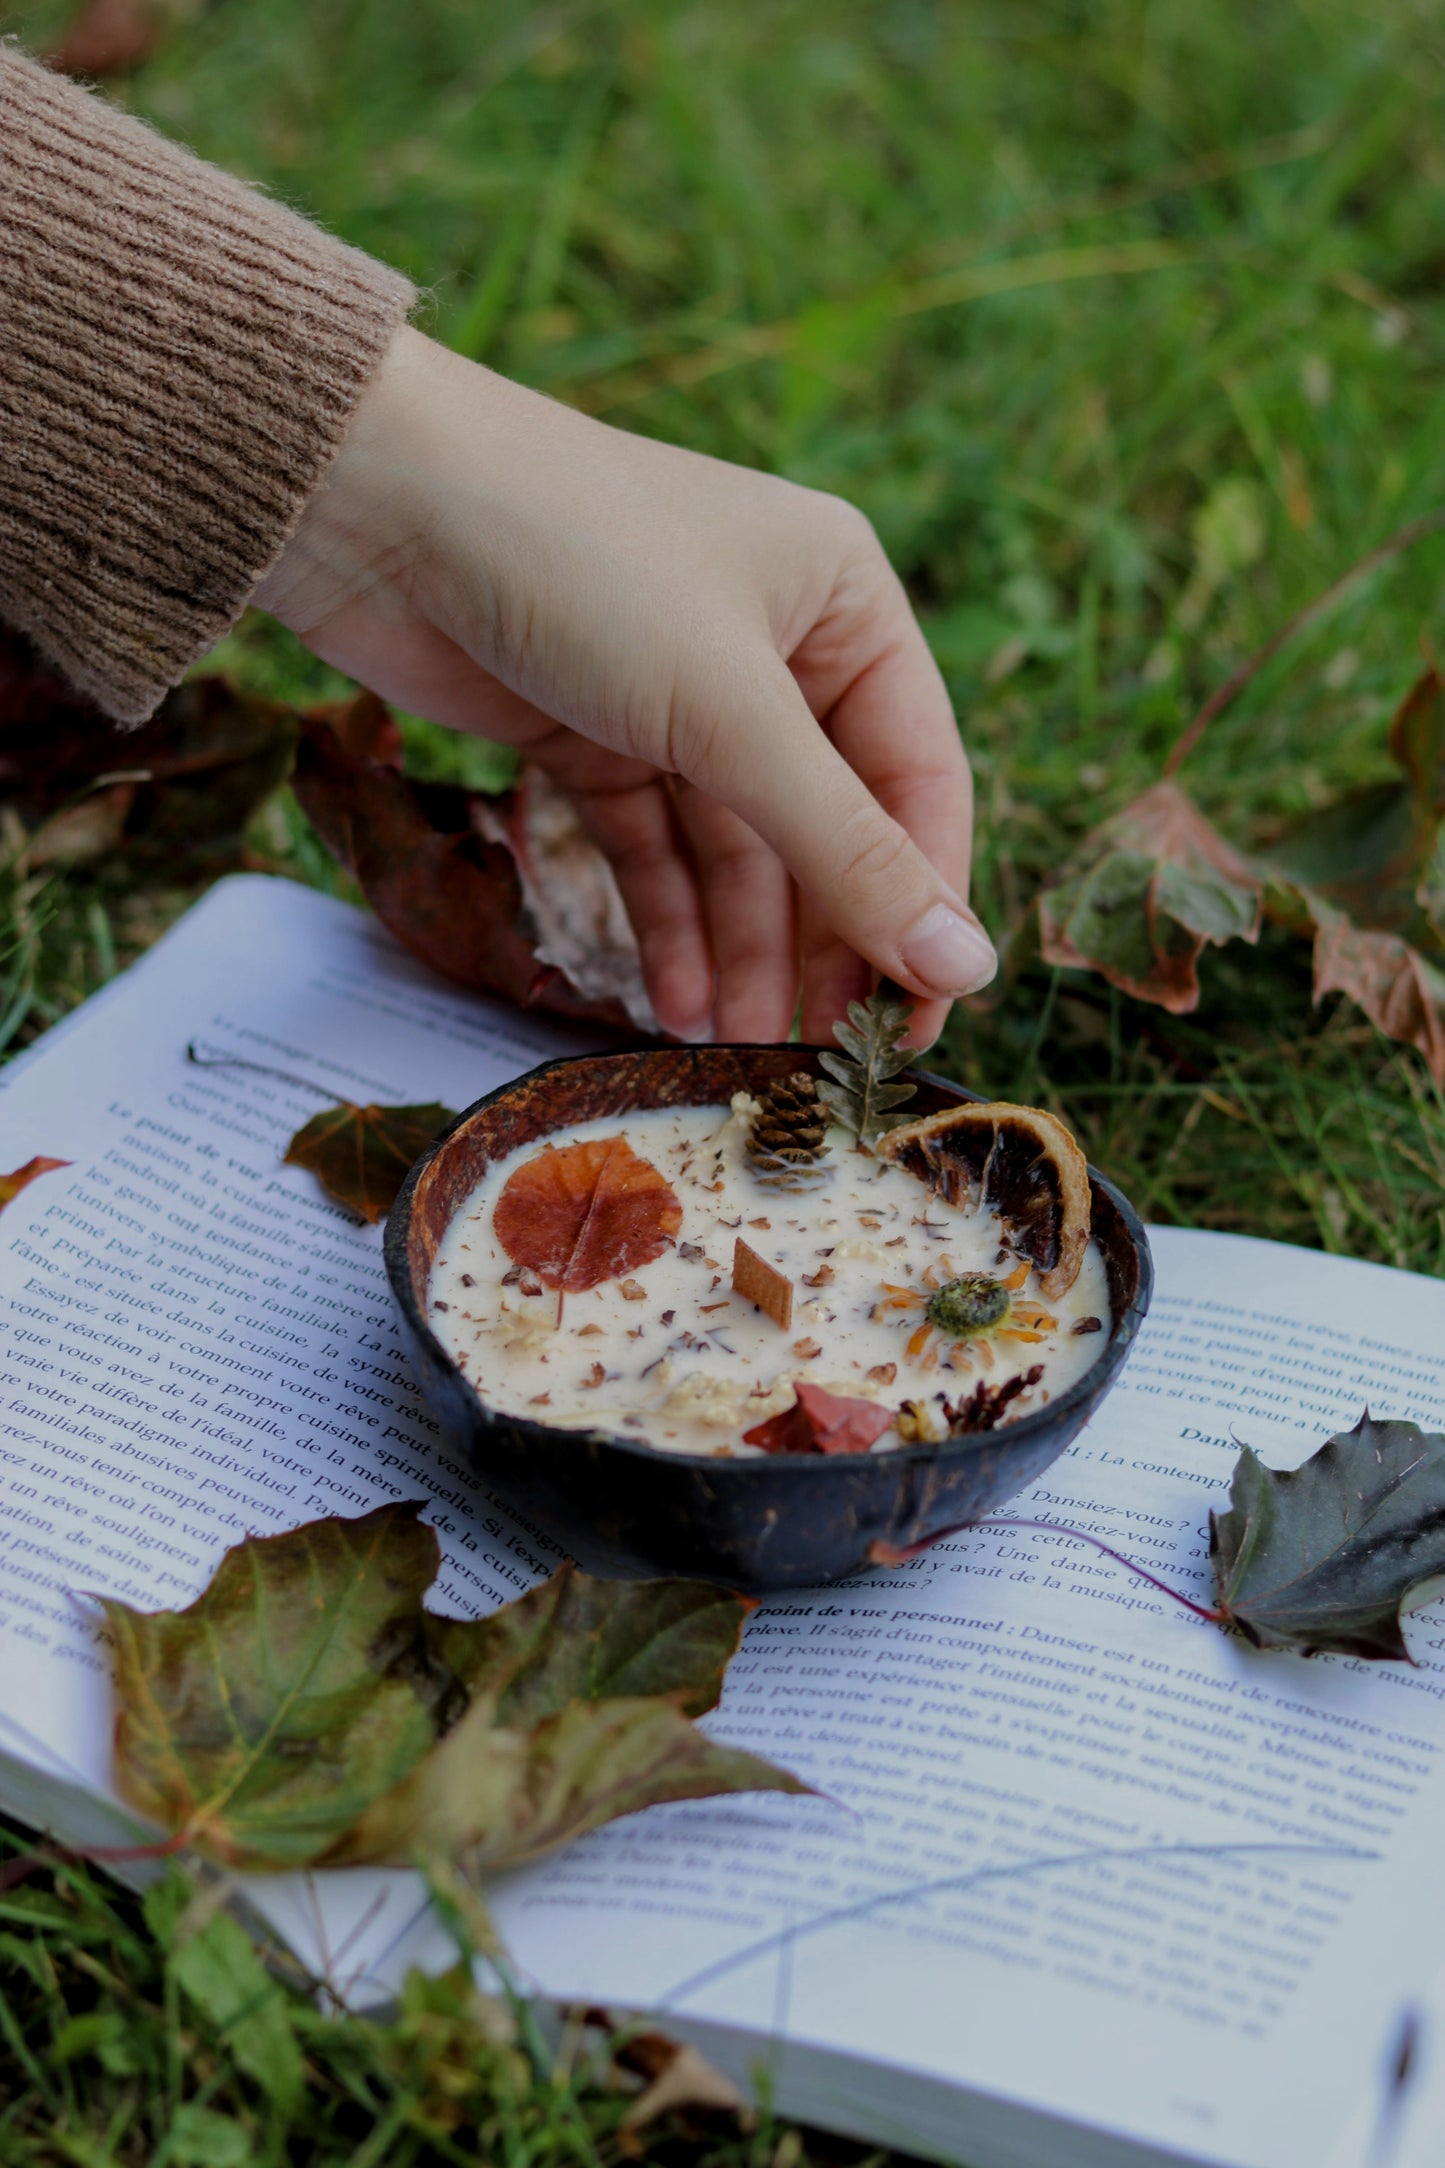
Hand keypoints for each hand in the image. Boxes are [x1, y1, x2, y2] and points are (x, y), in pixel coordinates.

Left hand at [254, 326, 994, 1045]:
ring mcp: (680, 695)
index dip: (922, 906)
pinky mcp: (595, 734)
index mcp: (845, 604)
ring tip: (737, 1050)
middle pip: (827, 828)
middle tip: (820, 1058)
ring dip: (741, 953)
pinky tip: (674, 1003)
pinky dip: (666, 924)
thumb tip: (965, 967)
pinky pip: (654, 848)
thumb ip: (847, 852)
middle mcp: (776, 647)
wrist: (375, 504)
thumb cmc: (580, 562)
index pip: (916, 782)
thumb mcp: (732, 715)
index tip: (915, 1021)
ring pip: (738, 852)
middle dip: (821, 944)